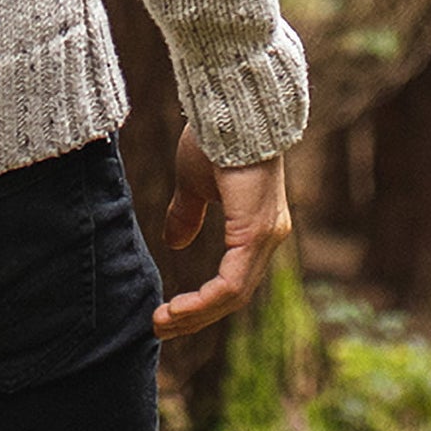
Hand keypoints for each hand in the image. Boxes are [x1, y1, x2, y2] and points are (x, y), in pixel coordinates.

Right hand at [152, 128, 291, 338]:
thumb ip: (188, 213)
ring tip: (163, 321)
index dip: (202, 300)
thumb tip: (175, 243)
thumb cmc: (213, 135)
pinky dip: (205, 301)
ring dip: (197, 313)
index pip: (234, 278)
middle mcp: (269, 236)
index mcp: (257, 225)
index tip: (169, 310)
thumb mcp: (194, 181)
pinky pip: (233, 283)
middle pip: (235, 293)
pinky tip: (179, 307)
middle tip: (161, 326)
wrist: (229, 104)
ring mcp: (267, 236)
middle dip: (196, 314)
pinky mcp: (256, 233)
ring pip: (235, 294)